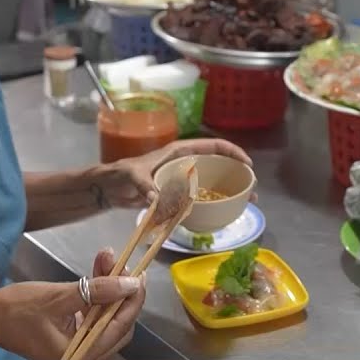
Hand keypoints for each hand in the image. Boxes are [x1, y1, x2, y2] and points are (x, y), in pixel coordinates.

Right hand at [0, 247, 144, 359]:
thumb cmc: (18, 309)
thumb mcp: (59, 297)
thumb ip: (97, 291)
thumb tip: (130, 283)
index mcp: (80, 354)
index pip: (121, 326)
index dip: (133, 300)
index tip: (139, 274)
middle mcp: (83, 355)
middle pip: (119, 324)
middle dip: (122, 291)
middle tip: (120, 264)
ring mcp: (78, 347)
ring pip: (108, 317)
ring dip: (110, 288)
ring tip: (106, 259)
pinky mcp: (73, 336)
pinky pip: (95, 316)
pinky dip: (99, 295)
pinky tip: (99, 271)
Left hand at [98, 139, 253, 208]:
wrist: (108, 187)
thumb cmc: (120, 174)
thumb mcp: (133, 176)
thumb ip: (145, 186)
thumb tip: (157, 199)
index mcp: (178, 152)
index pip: (212, 146)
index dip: (232, 152)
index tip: (246, 165)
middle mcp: (183, 163)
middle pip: (216, 164)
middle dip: (235, 175)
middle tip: (251, 191)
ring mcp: (181, 178)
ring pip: (210, 182)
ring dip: (226, 191)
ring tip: (243, 203)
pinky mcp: (176, 193)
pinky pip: (198, 197)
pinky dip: (209, 204)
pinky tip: (219, 214)